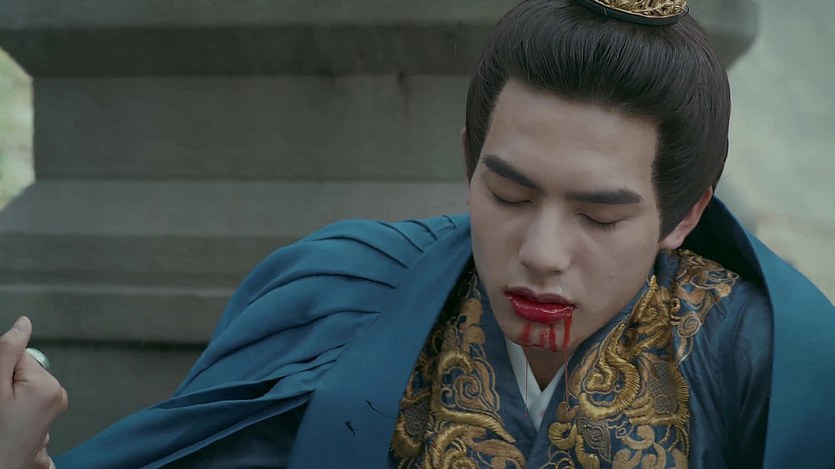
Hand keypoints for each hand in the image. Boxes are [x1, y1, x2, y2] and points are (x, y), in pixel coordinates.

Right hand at [0, 317, 67, 468]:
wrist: (0, 467)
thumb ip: (8, 352)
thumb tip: (23, 323)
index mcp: (49, 386)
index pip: (18, 356)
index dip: (0, 369)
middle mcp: (58, 396)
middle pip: (21, 370)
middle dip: (4, 382)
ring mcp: (53, 409)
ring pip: (21, 386)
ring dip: (7, 395)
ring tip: (3, 416)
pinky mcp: (45, 419)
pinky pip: (25, 400)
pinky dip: (13, 406)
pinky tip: (8, 423)